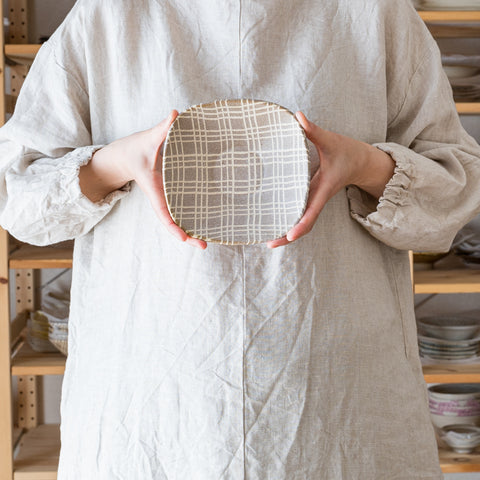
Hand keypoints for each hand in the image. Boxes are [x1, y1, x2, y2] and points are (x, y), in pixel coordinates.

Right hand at [79, 110, 206, 248]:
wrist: (126, 155)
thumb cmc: (136, 148)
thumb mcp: (148, 138)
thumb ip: (162, 128)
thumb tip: (174, 114)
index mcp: (154, 189)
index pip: (163, 212)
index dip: (173, 226)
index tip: (184, 238)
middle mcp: (161, 198)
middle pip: (173, 223)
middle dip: (187, 237)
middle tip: (204, 247)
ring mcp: (166, 198)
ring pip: (177, 220)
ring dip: (190, 232)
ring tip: (206, 244)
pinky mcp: (171, 195)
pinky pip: (180, 211)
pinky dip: (190, 220)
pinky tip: (204, 226)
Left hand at [267, 111, 394, 247]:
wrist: (361, 162)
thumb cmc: (346, 151)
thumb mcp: (330, 140)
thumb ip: (313, 130)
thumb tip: (298, 116)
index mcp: (323, 189)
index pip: (313, 211)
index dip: (302, 224)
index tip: (291, 235)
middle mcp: (318, 199)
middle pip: (304, 224)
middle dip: (288, 236)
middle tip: (269, 245)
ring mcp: (315, 201)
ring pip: (302, 222)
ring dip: (287, 233)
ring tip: (268, 242)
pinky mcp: (312, 199)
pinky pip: (301, 215)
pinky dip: (290, 223)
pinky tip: (275, 225)